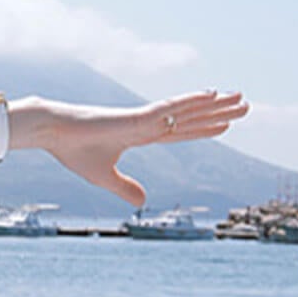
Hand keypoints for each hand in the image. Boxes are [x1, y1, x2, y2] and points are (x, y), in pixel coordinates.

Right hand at [32, 90, 248, 207]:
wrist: (52, 132)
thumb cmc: (72, 150)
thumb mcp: (103, 177)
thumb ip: (125, 188)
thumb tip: (143, 202)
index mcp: (140, 135)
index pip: (180, 132)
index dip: (203, 128)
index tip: (226, 124)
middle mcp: (148, 123)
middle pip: (191, 118)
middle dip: (219, 112)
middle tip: (245, 104)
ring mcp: (145, 118)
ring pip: (187, 110)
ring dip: (216, 104)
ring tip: (241, 97)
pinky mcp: (137, 117)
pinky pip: (170, 107)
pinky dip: (192, 101)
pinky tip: (212, 94)